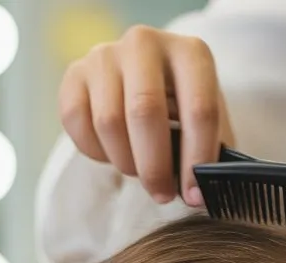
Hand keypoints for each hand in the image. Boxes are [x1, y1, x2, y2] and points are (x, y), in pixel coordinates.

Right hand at [58, 25, 234, 206]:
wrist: (140, 85)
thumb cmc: (180, 112)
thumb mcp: (206, 125)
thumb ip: (209, 154)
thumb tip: (200, 193)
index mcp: (190, 53)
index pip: (199, 110)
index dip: (196, 160)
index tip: (194, 195)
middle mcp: (145, 44)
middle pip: (145, 113)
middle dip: (154, 167)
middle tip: (161, 194)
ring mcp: (106, 55)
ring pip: (109, 122)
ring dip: (124, 161)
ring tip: (138, 170)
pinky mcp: (75, 72)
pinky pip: (77, 122)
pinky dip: (95, 150)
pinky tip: (112, 152)